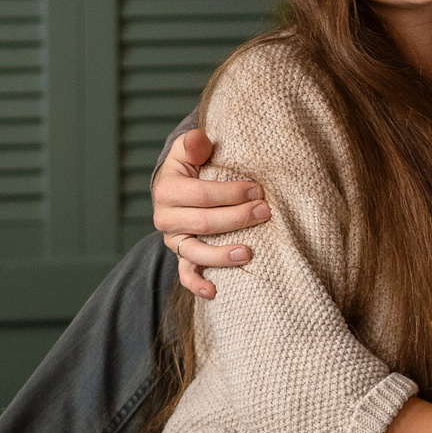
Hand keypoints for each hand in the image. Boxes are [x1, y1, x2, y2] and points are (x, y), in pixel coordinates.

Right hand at [152, 128, 269, 299]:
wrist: (177, 189)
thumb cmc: (191, 168)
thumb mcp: (188, 151)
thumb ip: (193, 144)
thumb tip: (199, 140)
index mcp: (167, 190)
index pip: (202, 195)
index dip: (231, 193)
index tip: (258, 190)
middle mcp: (166, 218)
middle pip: (204, 223)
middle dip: (237, 218)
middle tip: (265, 211)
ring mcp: (174, 240)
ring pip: (197, 252)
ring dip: (223, 255)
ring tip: (249, 253)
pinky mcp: (181, 256)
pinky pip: (186, 274)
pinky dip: (197, 285)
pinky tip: (214, 292)